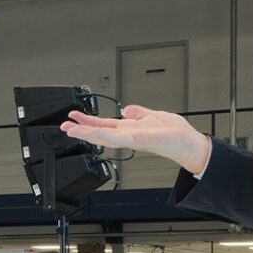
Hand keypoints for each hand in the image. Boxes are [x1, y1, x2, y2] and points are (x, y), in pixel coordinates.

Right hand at [60, 104, 213, 173]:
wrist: (190, 143)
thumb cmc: (176, 133)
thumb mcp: (153, 116)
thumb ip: (138, 113)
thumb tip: (126, 109)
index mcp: (129, 129)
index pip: (103, 125)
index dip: (87, 122)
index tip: (73, 117)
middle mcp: (128, 135)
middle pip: (99, 132)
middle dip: (80, 130)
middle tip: (63, 126)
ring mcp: (133, 139)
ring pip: (105, 137)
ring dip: (87, 134)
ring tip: (71, 130)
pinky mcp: (141, 140)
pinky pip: (121, 138)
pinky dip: (107, 136)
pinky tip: (97, 133)